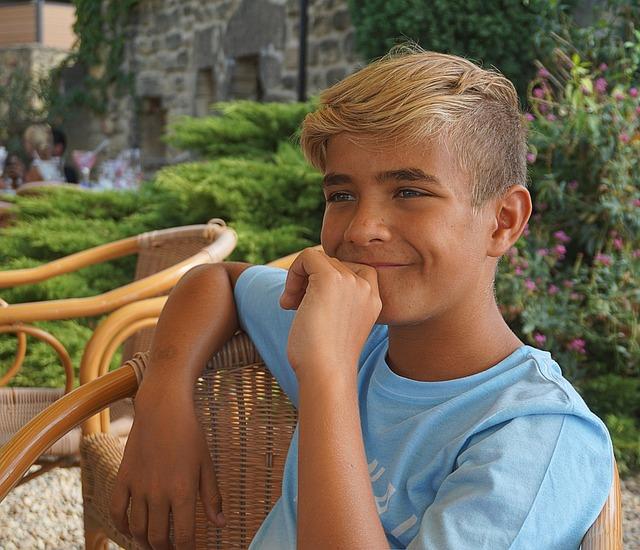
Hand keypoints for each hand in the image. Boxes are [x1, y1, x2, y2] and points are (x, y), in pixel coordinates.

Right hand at [110, 379, 224, 549]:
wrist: (163, 409)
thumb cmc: (190, 435)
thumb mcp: (207, 464)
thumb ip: (212, 497)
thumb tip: (220, 525)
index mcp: (184, 491)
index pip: (185, 537)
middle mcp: (159, 493)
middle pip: (159, 539)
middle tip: (173, 548)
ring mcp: (139, 487)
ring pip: (138, 530)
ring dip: (146, 542)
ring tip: (154, 544)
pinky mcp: (123, 478)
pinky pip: (118, 511)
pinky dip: (122, 526)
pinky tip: (131, 530)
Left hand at [280, 248, 381, 382]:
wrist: (326, 373)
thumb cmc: (324, 360)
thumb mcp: (338, 325)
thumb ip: (335, 302)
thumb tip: (309, 278)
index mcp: (373, 300)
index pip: (353, 270)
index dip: (328, 280)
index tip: (313, 303)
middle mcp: (366, 287)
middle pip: (331, 264)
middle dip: (308, 282)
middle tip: (295, 307)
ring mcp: (350, 281)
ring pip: (318, 259)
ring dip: (298, 280)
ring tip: (290, 305)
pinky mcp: (329, 278)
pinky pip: (307, 256)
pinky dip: (293, 273)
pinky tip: (287, 302)